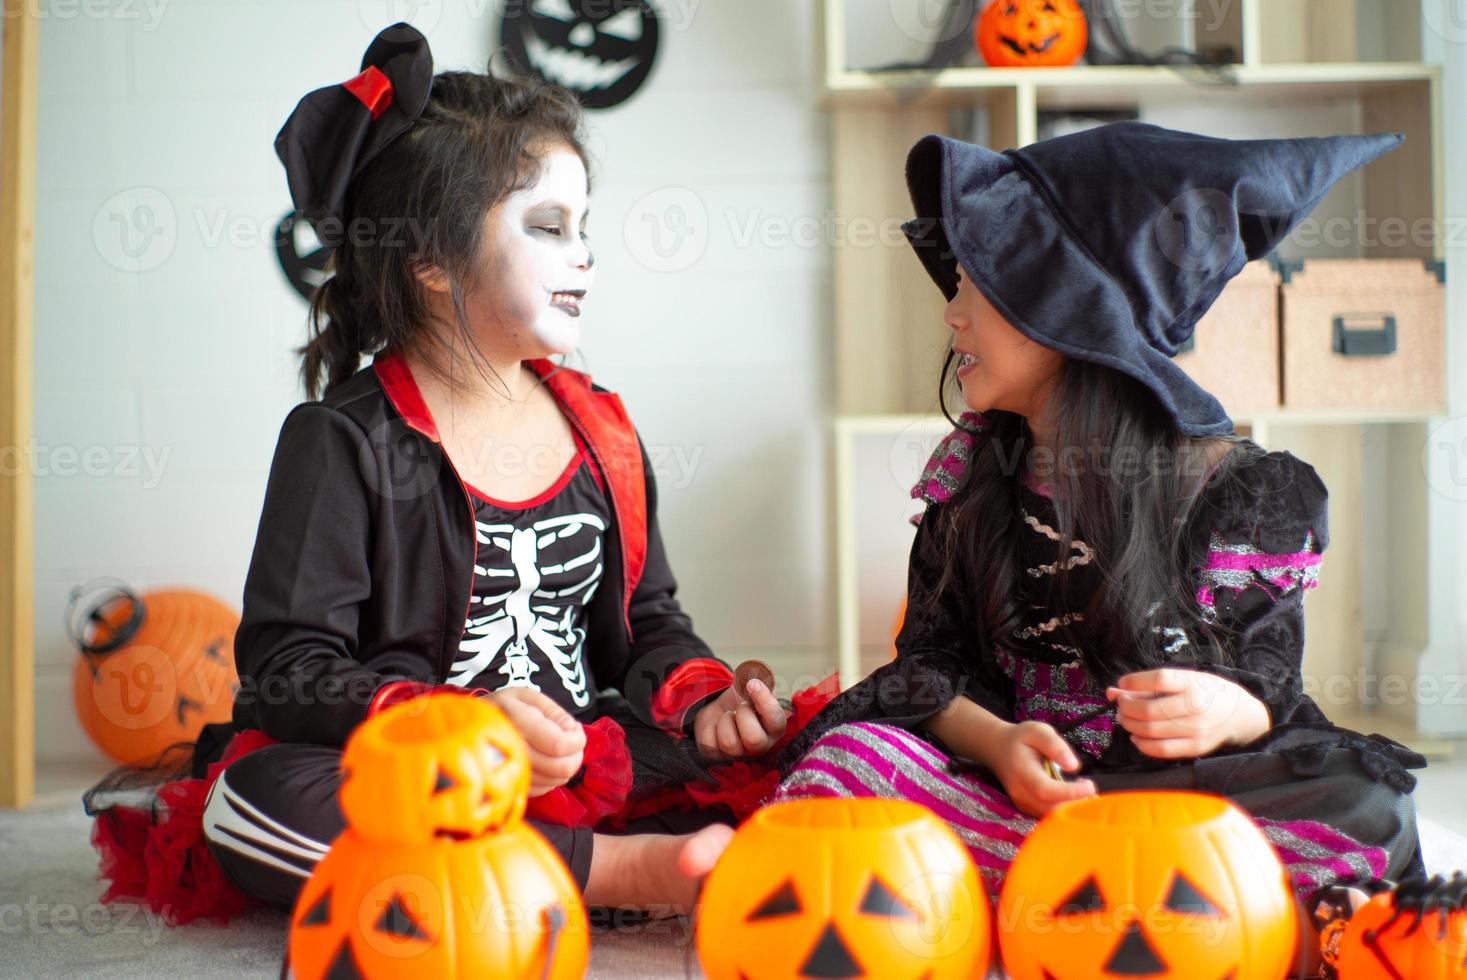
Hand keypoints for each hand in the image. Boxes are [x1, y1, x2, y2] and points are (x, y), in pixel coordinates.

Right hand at [490, 687, 586, 796]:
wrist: (465, 729)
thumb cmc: (501, 708)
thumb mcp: (524, 696)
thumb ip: (553, 711)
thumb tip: (572, 730)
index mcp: (517, 721)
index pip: (559, 744)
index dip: (577, 741)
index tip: (575, 731)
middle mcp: (511, 749)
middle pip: (560, 767)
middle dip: (576, 755)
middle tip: (573, 743)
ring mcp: (507, 772)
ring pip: (554, 781)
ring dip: (566, 767)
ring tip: (559, 751)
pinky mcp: (507, 786)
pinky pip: (542, 790)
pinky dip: (551, 778)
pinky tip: (546, 763)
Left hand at [692, 678, 788, 761]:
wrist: (718, 710)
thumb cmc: (739, 701)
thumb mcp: (751, 686)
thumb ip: (759, 679)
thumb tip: (758, 677)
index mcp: (774, 727)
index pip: (776, 720)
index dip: (764, 701)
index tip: (752, 684)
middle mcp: (761, 746)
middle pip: (754, 739)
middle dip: (743, 715)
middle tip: (740, 707)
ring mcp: (739, 755)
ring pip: (729, 742)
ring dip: (725, 721)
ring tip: (728, 716)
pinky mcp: (718, 758)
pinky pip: (710, 745)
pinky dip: (709, 729)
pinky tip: (716, 726)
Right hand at [987, 720, 1097, 817]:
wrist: (997, 750)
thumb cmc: (1020, 739)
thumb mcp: (1037, 731)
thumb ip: (1055, 745)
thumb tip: (1074, 766)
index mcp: (1022, 772)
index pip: (1046, 790)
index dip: (1070, 792)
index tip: (1090, 786)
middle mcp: (1020, 793)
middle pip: (1051, 809)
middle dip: (1075, 804)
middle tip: (1091, 790)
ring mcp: (1022, 803)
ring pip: (1051, 816)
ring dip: (1071, 808)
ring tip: (1083, 790)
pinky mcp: (1027, 809)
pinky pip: (1048, 815)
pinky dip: (1064, 809)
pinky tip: (1073, 796)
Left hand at [1108, 668, 1270, 758]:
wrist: (1239, 714)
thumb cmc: (1204, 692)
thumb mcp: (1181, 680)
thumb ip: (1145, 686)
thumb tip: (1111, 692)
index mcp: (1192, 683)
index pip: (1159, 679)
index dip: (1134, 681)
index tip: (1124, 683)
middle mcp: (1194, 706)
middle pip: (1148, 710)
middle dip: (1126, 708)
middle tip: (1122, 705)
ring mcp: (1195, 729)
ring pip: (1150, 731)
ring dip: (1130, 725)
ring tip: (1127, 719)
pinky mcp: (1195, 747)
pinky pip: (1161, 750)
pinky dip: (1142, 744)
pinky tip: (1137, 736)